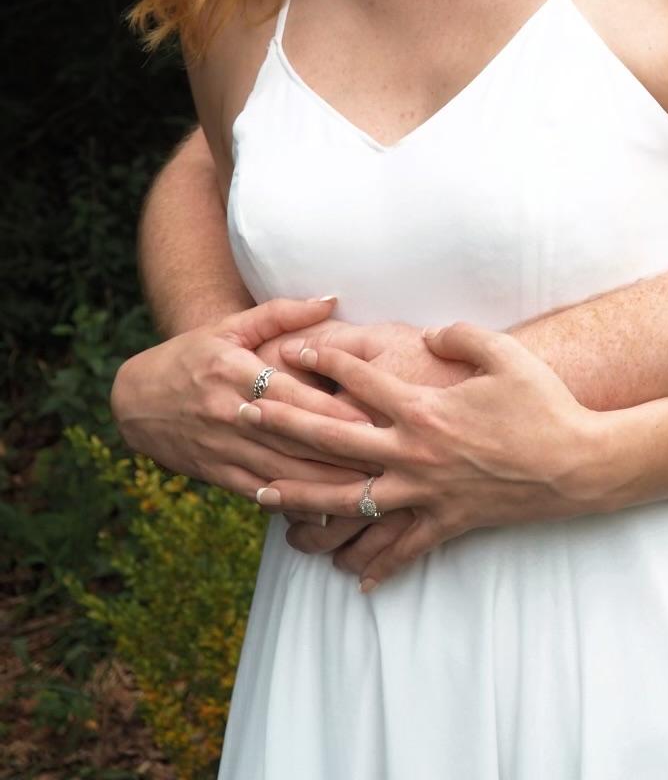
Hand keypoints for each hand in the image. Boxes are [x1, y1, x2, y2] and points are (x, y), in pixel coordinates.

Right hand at [111, 297, 375, 498]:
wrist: (137, 398)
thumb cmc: (194, 353)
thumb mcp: (231, 325)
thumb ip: (283, 313)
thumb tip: (331, 299)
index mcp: (235, 371)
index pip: (291, 395)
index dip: (331, 410)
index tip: (373, 420)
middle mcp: (229, 413)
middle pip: (293, 438)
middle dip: (340, 454)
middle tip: (385, 462)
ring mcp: (222, 448)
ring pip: (281, 472)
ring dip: (324, 485)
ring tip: (367, 492)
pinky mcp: (217, 474)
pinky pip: (259, 493)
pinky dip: (293, 504)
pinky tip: (325, 514)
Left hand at [245, 323, 609, 588]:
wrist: (577, 464)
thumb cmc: (543, 404)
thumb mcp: (503, 355)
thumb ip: (460, 337)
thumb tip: (428, 334)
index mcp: (423, 408)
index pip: (359, 380)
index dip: (323, 360)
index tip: (290, 350)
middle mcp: (413, 453)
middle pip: (331, 439)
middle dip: (281, 425)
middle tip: (240, 412)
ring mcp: (425, 493)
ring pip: (346, 502)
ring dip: (298, 498)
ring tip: (258, 495)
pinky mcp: (445, 523)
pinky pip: (401, 549)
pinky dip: (375, 565)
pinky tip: (349, 578)